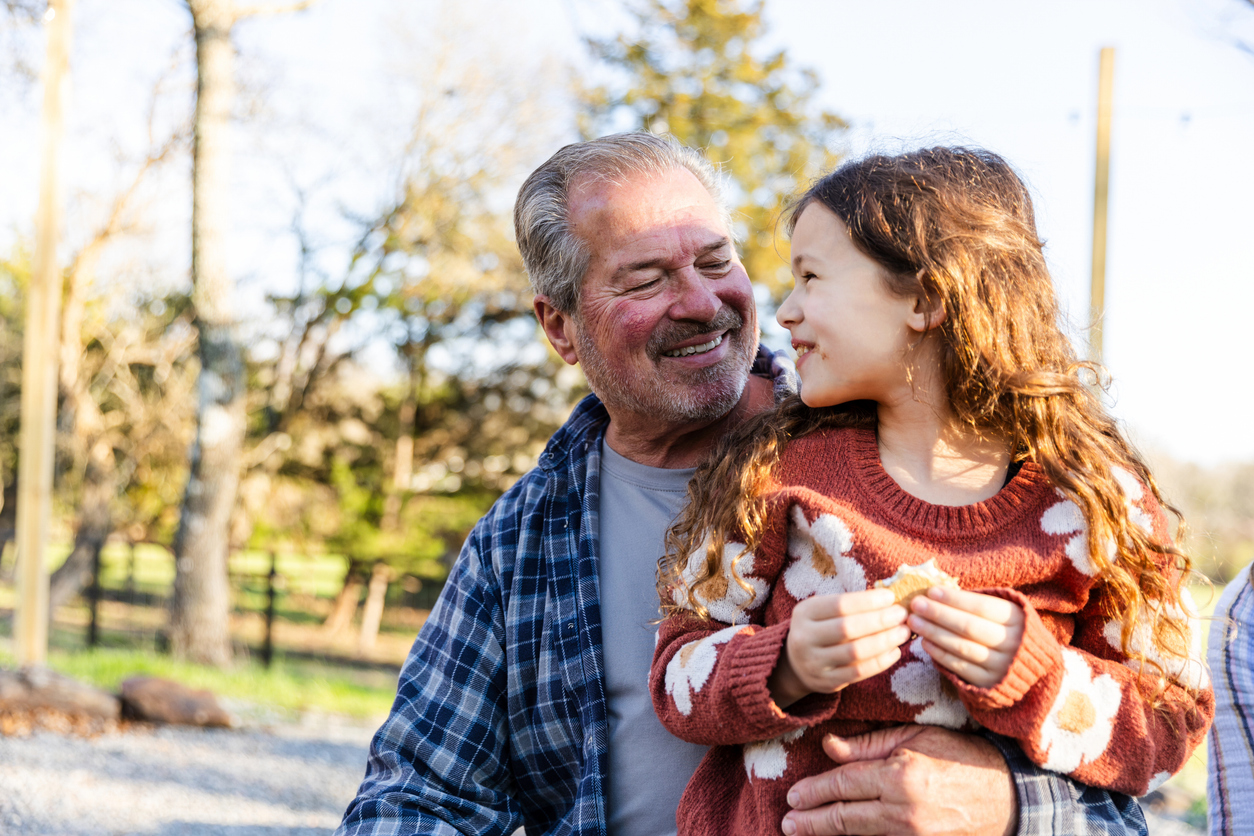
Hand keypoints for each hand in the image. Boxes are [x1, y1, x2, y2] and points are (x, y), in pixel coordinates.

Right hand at [770, 589, 908, 707]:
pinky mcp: (826, 682)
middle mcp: (804, 638)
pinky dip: (881, 661)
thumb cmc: (820, 629)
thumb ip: (850, 605)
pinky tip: (894, 651)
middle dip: (880, 620)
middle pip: (848, 628)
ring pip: (855, 652)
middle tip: (902, 615)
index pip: (840, 605)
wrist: (796, 663)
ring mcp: (814, 663)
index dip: (868, 601)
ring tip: (903, 632)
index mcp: (805, 613)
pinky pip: (859, 672)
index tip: (890, 597)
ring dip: (885, 641)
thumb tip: (888, 598)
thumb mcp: (823, 611)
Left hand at [781, 725, 1016, 835]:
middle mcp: (904, 810)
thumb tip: (829, 747)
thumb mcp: (914, 737)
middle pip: (846, 818)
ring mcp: (914, 835)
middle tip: (788, 823)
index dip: (815, 792)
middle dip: (812, 821)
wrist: (1005, 795)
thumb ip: (868, 745)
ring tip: (804, 830)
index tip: (793, 796)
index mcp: (900, 776)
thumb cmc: (959, 756)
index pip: (844, 784)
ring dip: (829, 835)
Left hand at [907, 588, 1023, 687]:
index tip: (931, 591)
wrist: (1028, 668)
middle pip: (969, 626)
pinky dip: (940, 654)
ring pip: (962, 647)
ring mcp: (1001, 665)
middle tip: (915, 604)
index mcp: (1018, 619)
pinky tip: (925, 642)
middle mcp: (1013, 643)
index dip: (955, 599)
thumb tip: (939, 592)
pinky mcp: (988, 683)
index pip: (982, 607)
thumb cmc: (1007, 630)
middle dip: (939, 614)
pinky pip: (959, 667)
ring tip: (914, 621)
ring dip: (934, 633)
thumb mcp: (1004, 612)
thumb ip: (978, 602)